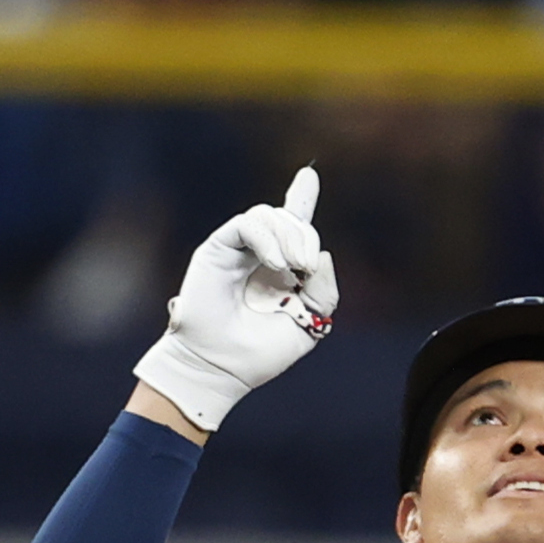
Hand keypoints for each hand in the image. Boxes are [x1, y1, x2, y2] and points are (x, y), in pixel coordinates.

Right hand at [133, 167, 339, 435]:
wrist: (222, 367)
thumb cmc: (261, 353)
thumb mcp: (311, 324)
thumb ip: (325, 292)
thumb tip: (324, 255)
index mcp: (281, 269)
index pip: (292, 225)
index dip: (301, 197)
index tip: (308, 175)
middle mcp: (259, 254)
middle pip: (288, 219)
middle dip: (306, 236)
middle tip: (308, 269)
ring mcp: (238, 250)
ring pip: (268, 215)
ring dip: (290, 236)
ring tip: (295, 268)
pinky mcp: (218, 249)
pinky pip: (246, 224)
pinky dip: (267, 239)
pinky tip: (278, 264)